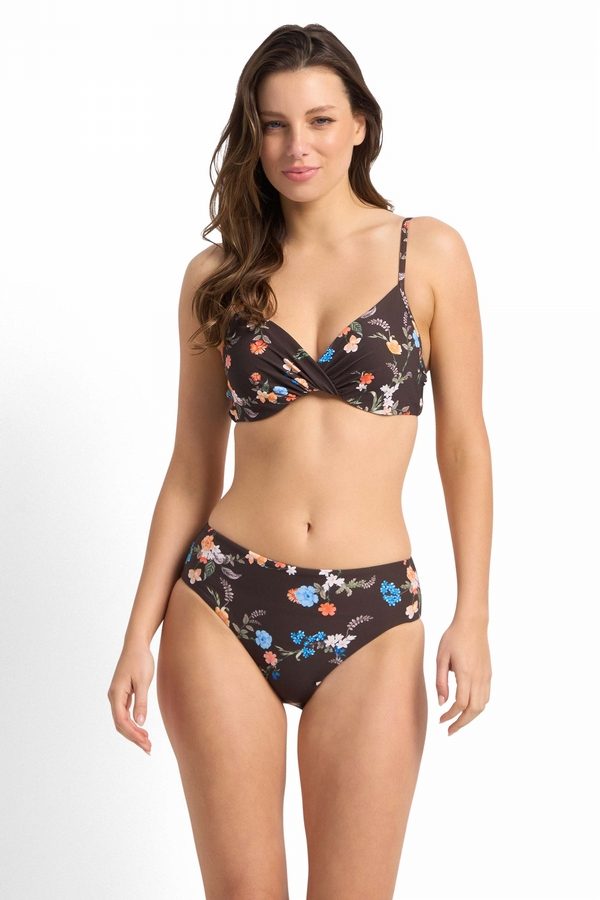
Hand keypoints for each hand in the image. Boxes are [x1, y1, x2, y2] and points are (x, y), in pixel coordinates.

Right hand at [107, 641, 154, 753]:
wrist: (136, 644)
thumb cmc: (140, 660)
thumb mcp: (143, 681)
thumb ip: (141, 702)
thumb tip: (140, 722)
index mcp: (116, 694)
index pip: (121, 721)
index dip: (133, 734)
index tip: (146, 743)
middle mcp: (114, 697)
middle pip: (120, 724)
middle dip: (133, 737)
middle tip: (149, 748)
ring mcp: (117, 696)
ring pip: (122, 720)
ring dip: (133, 732)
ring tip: (147, 743)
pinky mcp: (122, 694)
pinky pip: (125, 714)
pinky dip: (133, 723)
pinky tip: (142, 729)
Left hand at [436, 615, 491, 735]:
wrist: (473, 623)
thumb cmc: (453, 638)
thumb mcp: (441, 657)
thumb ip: (441, 681)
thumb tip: (441, 702)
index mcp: (466, 674)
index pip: (460, 704)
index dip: (451, 716)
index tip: (441, 720)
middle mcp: (479, 677)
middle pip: (474, 710)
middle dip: (462, 723)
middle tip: (449, 730)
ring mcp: (486, 676)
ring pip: (482, 705)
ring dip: (471, 717)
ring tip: (458, 721)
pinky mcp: (489, 673)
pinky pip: (486, 696)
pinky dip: (477, 707)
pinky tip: (468, 707)